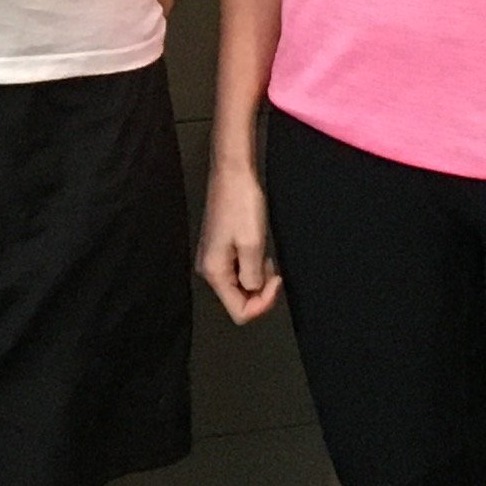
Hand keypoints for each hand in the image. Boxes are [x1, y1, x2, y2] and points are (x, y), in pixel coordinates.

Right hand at [197, 160, 280, 323]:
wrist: (233, 174)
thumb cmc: (241, 204)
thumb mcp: (253, 245)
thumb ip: (253, 277)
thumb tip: (253, 291)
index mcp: (213, 271)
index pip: (239, 311)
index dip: (263, 303)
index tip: (276, 280)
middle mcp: (209, 269)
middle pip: (239, 300)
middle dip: (260, 289)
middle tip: (272, 266)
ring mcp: (213, 258)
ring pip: (240, 285)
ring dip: (257, 275)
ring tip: (263, 252)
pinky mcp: (220, 248)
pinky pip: (239, 270)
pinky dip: (252, 264)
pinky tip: (257, 246)